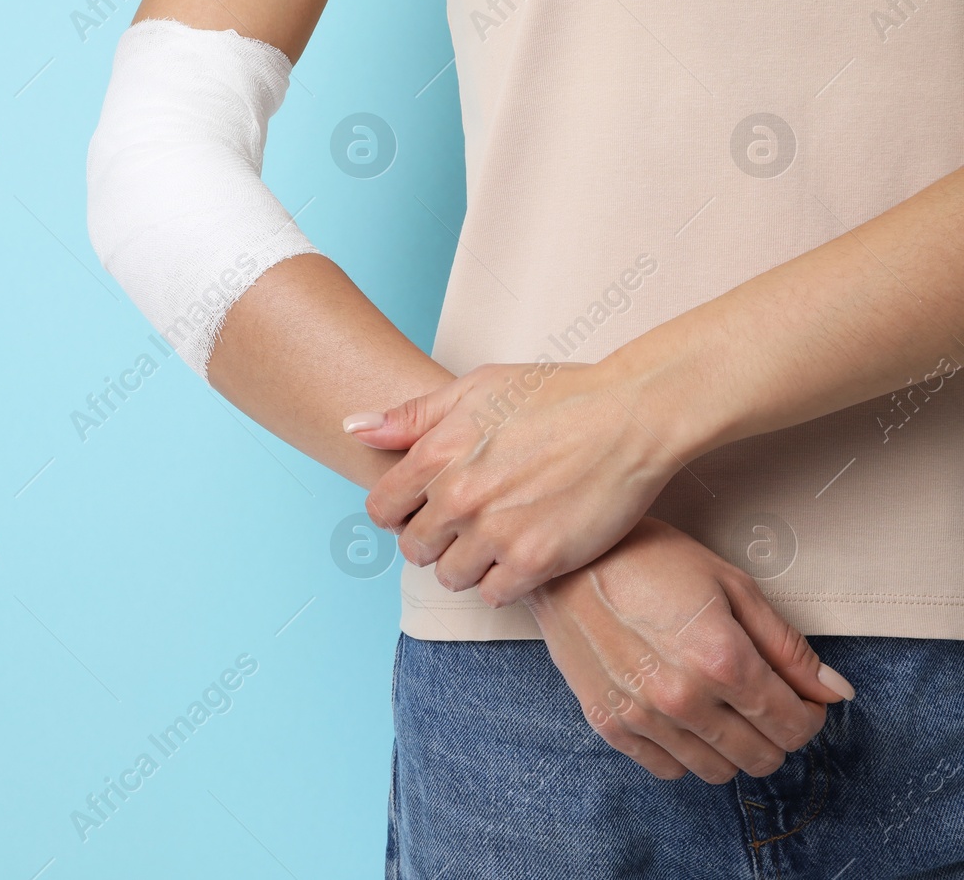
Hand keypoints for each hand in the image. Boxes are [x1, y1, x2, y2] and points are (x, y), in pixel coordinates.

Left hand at [345, 360, 679, 605]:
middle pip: (414, 549)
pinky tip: (520, 558)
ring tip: (494, 542)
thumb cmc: (557, 395)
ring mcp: (495, 532)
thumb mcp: (476, 388)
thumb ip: (411, 416)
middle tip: (466, 525)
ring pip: (450, 576)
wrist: (630, 417)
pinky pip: (493, 595)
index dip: (399, 512)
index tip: (422, 509)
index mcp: (436, 453)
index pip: (382, 509)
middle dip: (433, 540)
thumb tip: (353, 428)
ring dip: (466, 565)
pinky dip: (502, 583)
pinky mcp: (535, 561)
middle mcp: (458, 497)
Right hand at [527, 517, 854, 782]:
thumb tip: (835, 691)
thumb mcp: (730, 585)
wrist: (564, 560)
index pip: (793, 724)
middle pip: (761, 756)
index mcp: (722, 660)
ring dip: (733, 747)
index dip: (808, 715)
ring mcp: (642, 716)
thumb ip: (787, 646)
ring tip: (723, 708)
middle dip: (776, 734)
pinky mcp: (609, 723)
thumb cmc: (647, 558)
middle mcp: (684, 698)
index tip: (800, 699)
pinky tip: (683, 716)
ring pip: (717, 770)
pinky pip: (667, 769)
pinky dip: (686, 752)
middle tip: (764, 702)